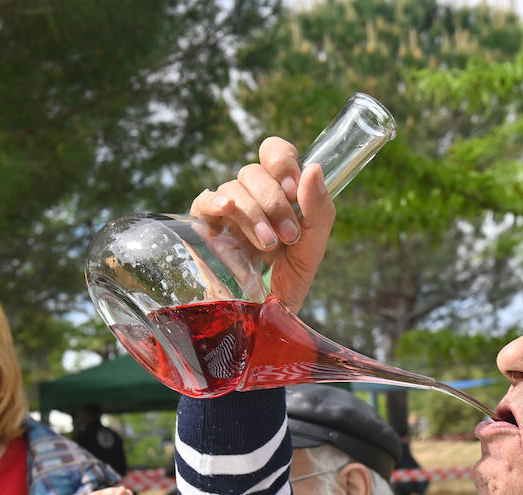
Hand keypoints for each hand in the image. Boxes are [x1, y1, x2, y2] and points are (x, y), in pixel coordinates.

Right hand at [190, 136, 334, 313]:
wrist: (269, 314)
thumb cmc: (291, 276)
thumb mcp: (314, 245)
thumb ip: (319, 209)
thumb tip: (313, 169)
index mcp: (279, 191)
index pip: (274, 152)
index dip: (282, 161)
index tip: (292, 189)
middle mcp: (251, 195)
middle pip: (253, 171)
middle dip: (273, 201)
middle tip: (287, 235)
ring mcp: (227, 210)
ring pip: (233, 187)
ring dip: (253, 214)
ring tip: (266, 245)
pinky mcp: (205, 227)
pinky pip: (203, 202)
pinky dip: (214, 202)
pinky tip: (225, 211)